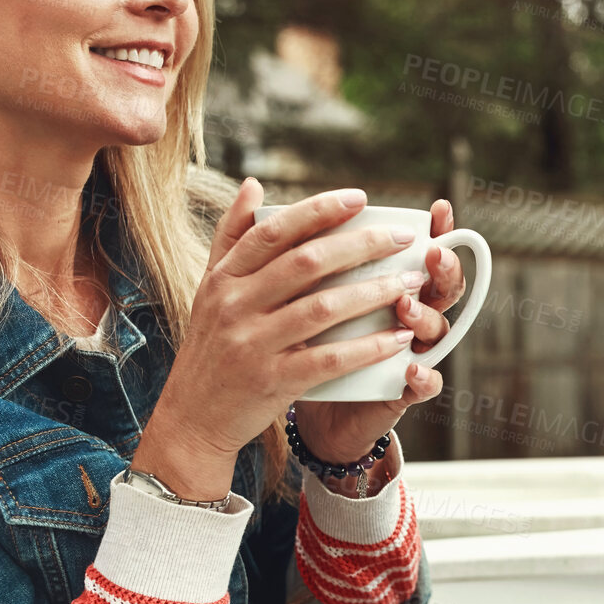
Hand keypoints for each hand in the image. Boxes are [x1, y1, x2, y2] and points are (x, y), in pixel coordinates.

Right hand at [133, 179, 426, 485]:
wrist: (192, 419)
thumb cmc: (211, 348)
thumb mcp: (210, 289)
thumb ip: (232, 237)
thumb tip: (254, 184)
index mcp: (224, 278)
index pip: (274, 231)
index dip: (318, 211)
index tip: (359, 198)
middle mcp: (234, 306)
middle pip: (306, 262)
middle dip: (360, 245)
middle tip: (400, 237)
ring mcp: (252, 344)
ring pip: (324, 308)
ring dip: (374, 292)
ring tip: (412, 282)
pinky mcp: (272, 381)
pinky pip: (329, 359)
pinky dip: (367, 347)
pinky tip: (398, 337)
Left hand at [291, 198, 464, 464]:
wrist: (305, 408)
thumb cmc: (298, 339)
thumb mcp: (287, 291)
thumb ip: (278, 242)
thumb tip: (253, 186)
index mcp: (387, 283)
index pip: (422, 251)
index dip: (438, 229)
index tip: (440, 209)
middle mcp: (406, 314)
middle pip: (440, 286)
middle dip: (442, 267)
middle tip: (432, 251)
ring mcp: (407, 352)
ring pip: (435, 330)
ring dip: (424, 315)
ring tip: (406, 304)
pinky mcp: (400, 391)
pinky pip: (423, 384)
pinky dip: (422, 377)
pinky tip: (410, 369)